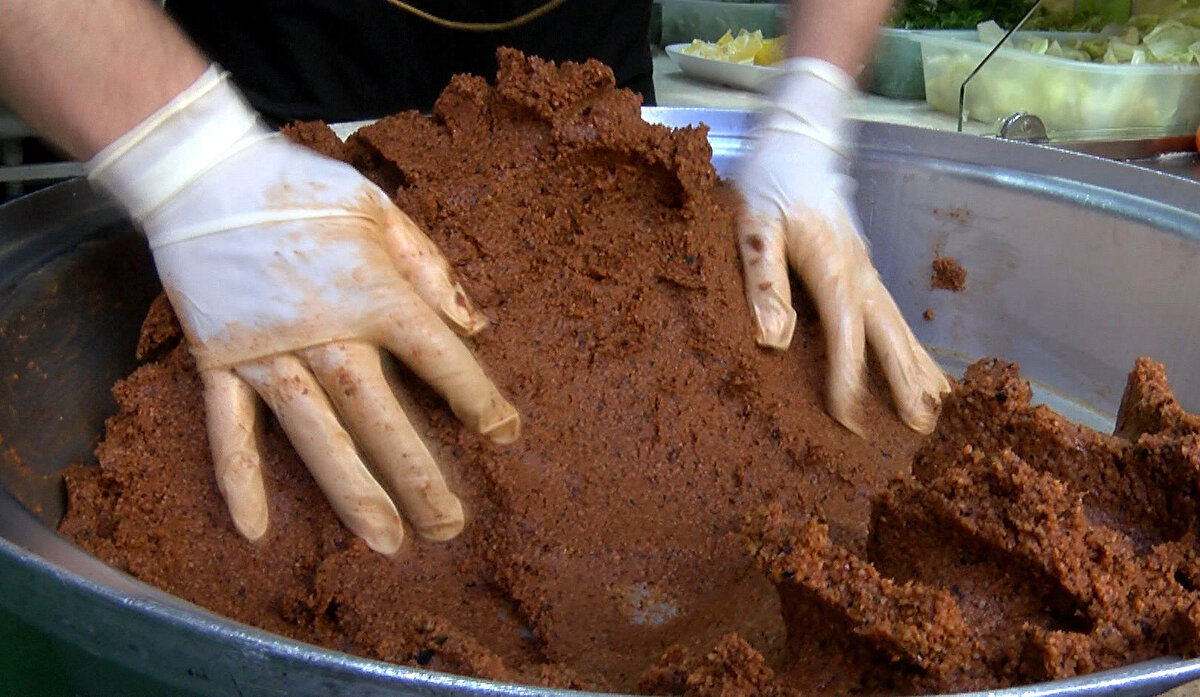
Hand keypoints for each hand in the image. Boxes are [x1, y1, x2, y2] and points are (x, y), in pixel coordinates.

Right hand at [86, 67, 518, 553]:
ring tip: (386, 542)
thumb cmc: (300, 187)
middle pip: (379, 412)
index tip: (504, 434)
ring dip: (350, 490)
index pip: (437, 354)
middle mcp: (323, 329)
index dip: (475, 395)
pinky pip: (227, 426)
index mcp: (371, 290)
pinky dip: (238, 476)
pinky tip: (254, 529)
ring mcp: (267, 350)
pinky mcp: (217, 358)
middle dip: (417, 472)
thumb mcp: (378, 208)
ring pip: (314, 432)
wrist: (201, 172)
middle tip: (449, 527)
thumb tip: (475, 324)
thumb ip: (430, 267)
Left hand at [734, 58, 948, 434]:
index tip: (851, 423)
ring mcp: (867, 270)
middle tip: (926, 431)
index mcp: (832, 267)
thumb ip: (764, 277)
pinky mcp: (863, 268)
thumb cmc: (770, 179)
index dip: (848, 382)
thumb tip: (773, 340)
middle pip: (890, 336)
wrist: (797, 138)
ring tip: (942, 412)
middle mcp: (859, 273)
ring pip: (900, 327)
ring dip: (920, 370)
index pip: (845, 336)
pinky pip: (893, 316)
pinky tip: (921, 371)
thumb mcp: (753, 223)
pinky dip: (912, 347)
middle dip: (907, 384)